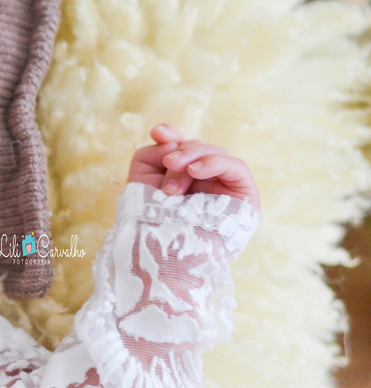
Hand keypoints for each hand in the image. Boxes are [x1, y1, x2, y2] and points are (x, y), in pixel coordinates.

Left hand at [127, 123, 259, 208]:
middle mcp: (207, 181)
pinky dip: (213, 162)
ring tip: (174, 184)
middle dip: (178, 155)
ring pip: (215, 153)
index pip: (184, 146)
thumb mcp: (142, 181)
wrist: (162, 254)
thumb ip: (151, 154)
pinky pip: (235, 166)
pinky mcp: (245, 196)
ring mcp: (226, 187)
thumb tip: (169, 139)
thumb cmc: (150, 220)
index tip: (158, 133)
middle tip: (166, 167)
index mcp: (184, 177)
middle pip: (198, 148)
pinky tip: (194, 171)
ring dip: (191, 160)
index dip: (172, 135)